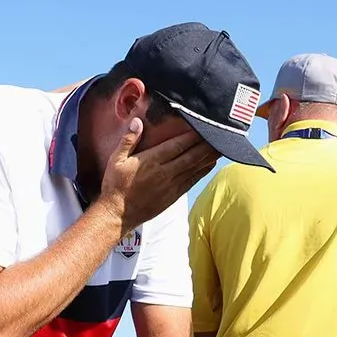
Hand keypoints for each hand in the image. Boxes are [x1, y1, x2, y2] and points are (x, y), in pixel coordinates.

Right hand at [98, 120, 219, 230]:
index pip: (177, 145)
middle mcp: (164, 173)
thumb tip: (137, 121)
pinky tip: (210, 164)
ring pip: (194, 168)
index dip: (192, 136)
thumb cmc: (115, 186)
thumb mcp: (116, 160)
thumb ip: (128, 140)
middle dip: (206, 145)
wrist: (117, 214)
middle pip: (191, 156)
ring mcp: (170, 186)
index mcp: (150, 161)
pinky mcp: (172, 196)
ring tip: (221, 146)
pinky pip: (191, 181)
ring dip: (208, 157)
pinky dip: (202, 172)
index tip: (203, 126)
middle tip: (220, 134)